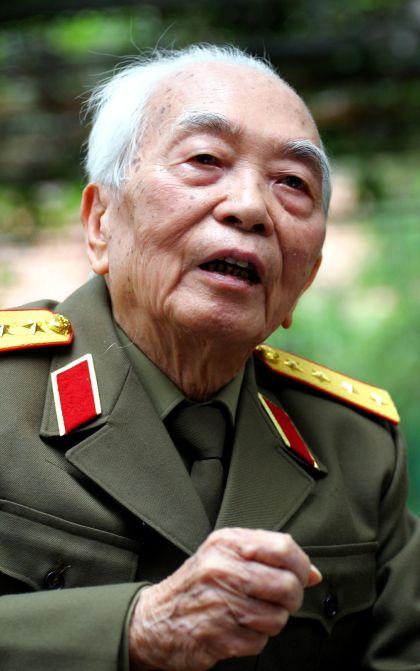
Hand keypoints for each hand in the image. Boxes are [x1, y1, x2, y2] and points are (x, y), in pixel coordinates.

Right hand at [129, 527, 320, 670]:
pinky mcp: (218, 636)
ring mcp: (219, 604)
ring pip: (277, 618)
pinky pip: (260, 641)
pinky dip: (255, 639)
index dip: (301, 565)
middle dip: (291, 598)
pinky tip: (238, 627)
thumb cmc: (198, 584)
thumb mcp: (226, 555)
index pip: (284, 548)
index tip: (300, 574)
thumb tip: (313, 574)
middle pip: (287, 586)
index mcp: (227, 543)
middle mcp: (222, 569)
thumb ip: (269, 557)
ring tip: (252, 613)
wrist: (155, 619)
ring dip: (271, 621)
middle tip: (279, 599)